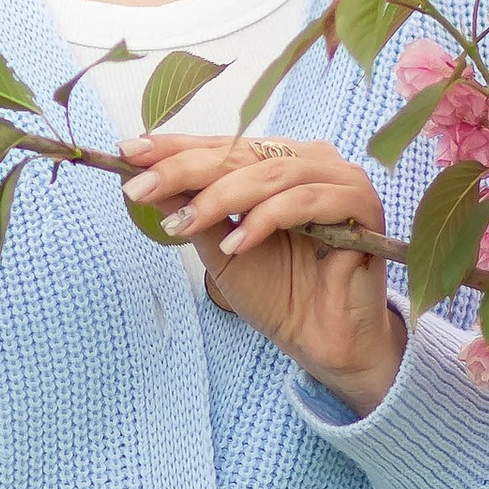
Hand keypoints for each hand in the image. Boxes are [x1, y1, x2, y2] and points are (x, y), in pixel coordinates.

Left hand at [121, 131, 405, 415]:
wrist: (323, 342)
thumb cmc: (278, 293)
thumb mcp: (221, 249)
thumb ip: (192, 210)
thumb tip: (141, 176)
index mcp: (278, 162)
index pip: (221, 146)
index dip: (174, 147)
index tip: (126, 152)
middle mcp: (310, 160)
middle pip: (241, 152)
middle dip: (184, 169)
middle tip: (140, 187)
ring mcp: (340, 178)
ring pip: (271, 173)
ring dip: (219, 197)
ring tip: (182, 225)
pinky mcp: (362, 205)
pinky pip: (306, 201)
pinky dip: (266, 219)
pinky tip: (237, 244)